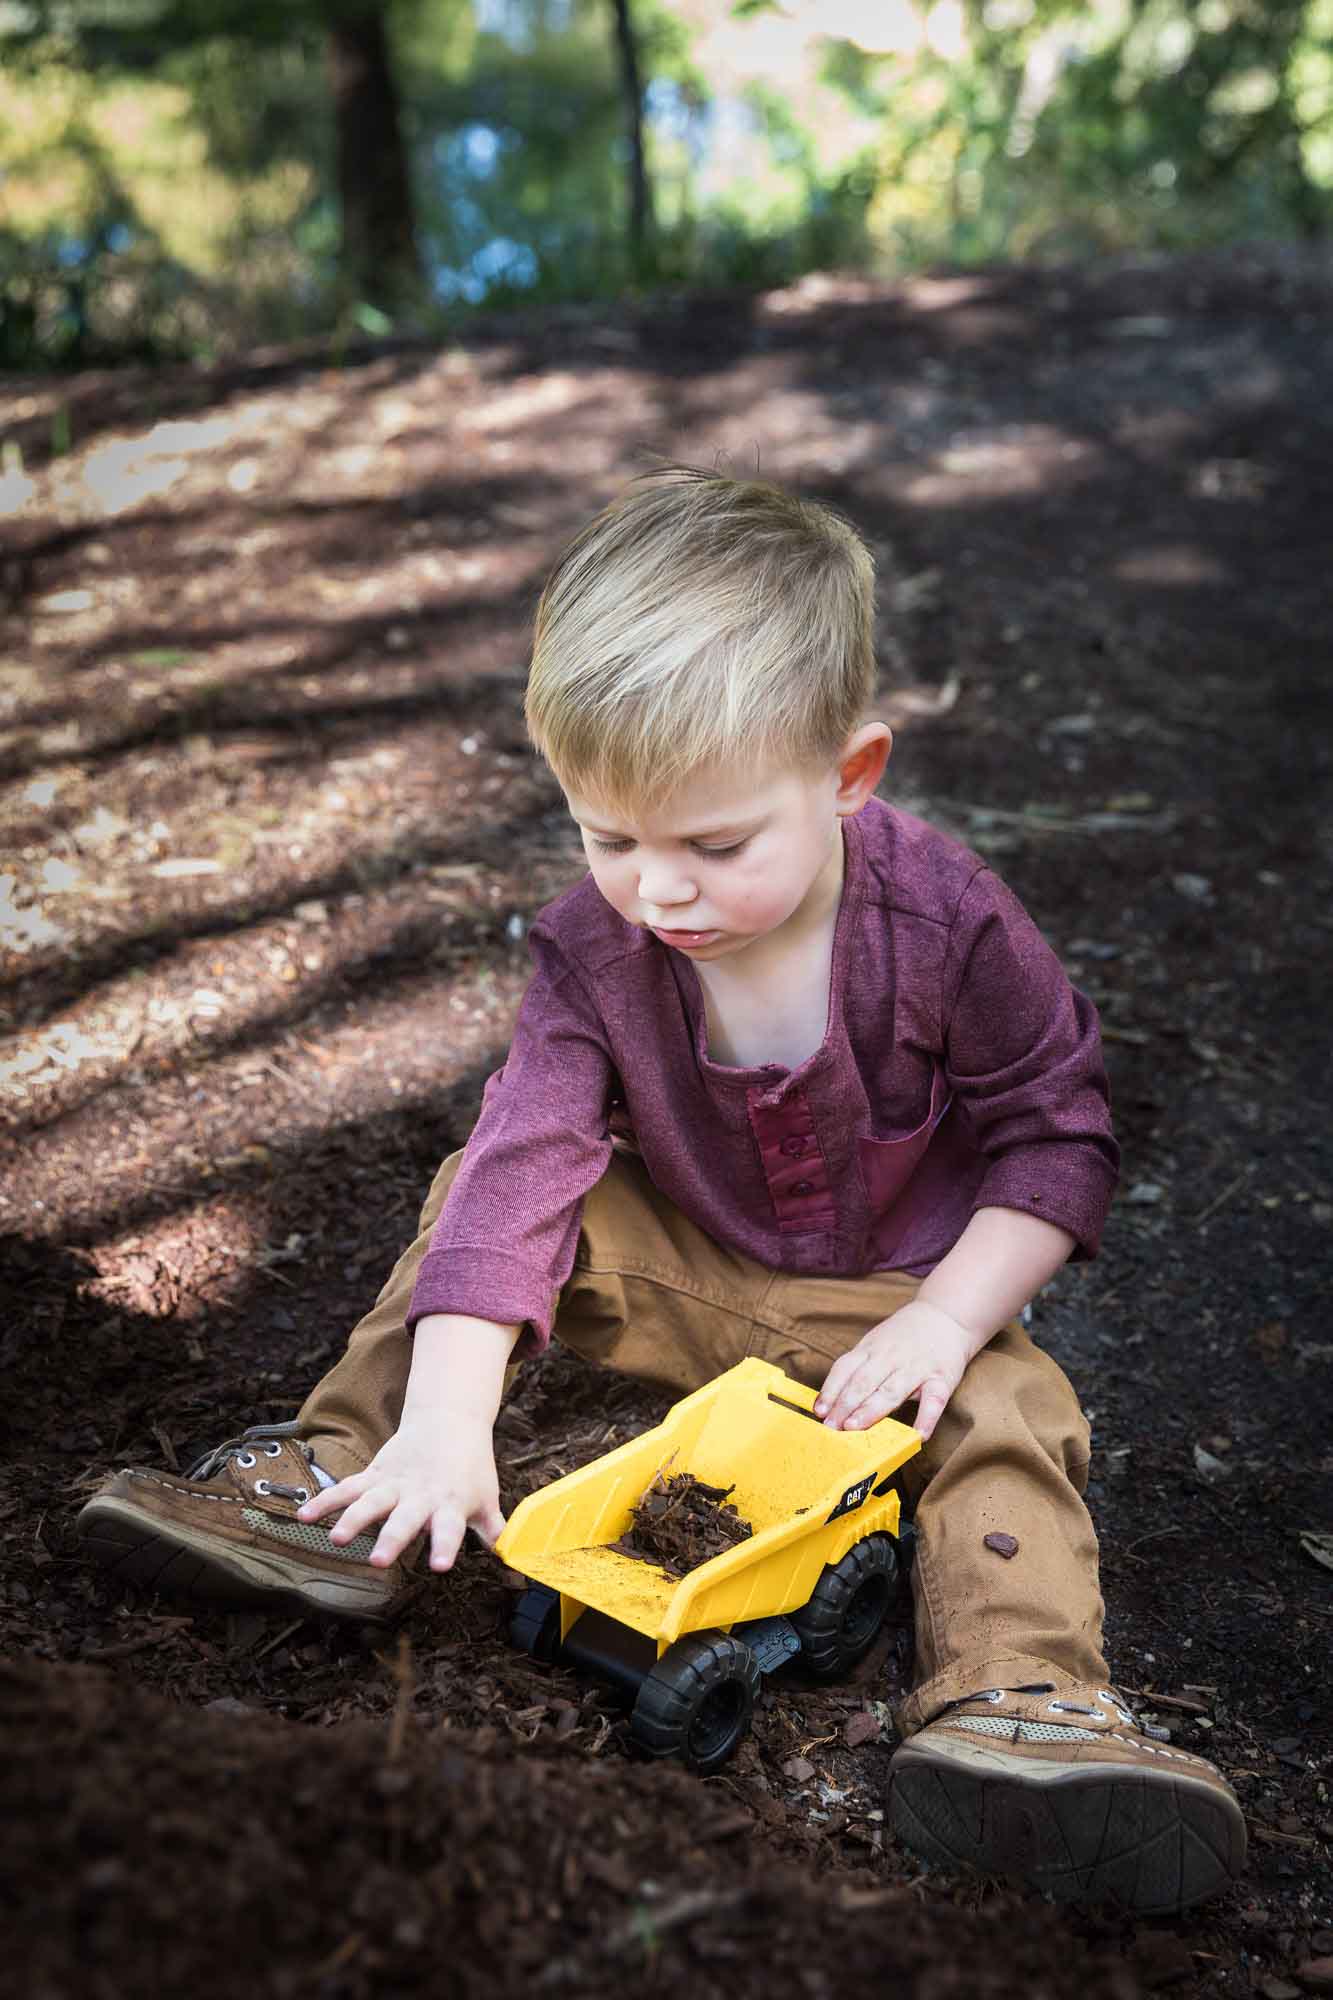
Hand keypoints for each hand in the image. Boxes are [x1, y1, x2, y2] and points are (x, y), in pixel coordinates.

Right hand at [297, 1414, 503, 1572]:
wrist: (449, 1420)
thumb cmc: (470, 1467)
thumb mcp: (486, 1496)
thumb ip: (493, 1528)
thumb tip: (510, 1555)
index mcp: (450, 1503)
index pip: (450, 1528)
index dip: (445, 1546)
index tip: (439, 1566)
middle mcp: (420, 1495)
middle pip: (404, 1519)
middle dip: (391, 1539)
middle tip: (378, 1560)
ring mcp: (394, 1484)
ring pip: (370, 1502)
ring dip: (352, 1519)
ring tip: (336, 1539)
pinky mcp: (374, 1476)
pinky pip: (346, 1489)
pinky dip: (325, 1501)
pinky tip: (303, 1516)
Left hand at [813, 1299, 978, 1439]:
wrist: (946, 1316)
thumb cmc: (904, 1337)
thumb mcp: (876, 1345)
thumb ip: (858, 1370)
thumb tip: (832, 1402)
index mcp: (871, 1349)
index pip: (845, 1369)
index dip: (831, 1390)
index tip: (819, 1410)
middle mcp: (891, 1357)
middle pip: (864, 1381)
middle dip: (845, 1404)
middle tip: (831, 1426)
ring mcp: (917, 1367)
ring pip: (891, 1390)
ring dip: (871, 1410)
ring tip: (854, 1427)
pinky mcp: (942, 1379)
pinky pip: (934, 1401)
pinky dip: (926, 1419)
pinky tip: (917, 1436)